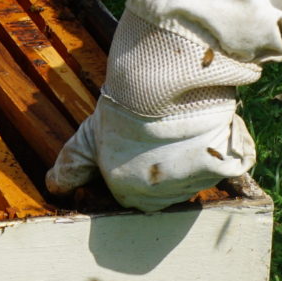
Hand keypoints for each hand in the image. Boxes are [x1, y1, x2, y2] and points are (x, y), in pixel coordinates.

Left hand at [45, 91, 254, 213]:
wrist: (157, 84)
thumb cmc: (121, 107)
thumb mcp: (88, 136)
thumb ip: (72, 166)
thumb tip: (53, 187)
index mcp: (130, 194)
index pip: (137, 187)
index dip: (141, 159)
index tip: (143, 137)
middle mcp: (163, 197)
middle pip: (169, 182)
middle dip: (168, 159)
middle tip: (164, 128)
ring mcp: (195, 182)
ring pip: (198, 172)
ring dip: (194, 152)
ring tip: (185, 122)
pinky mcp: (224, 166)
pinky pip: (227, 160)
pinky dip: (224, 144)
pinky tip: (209, 123)